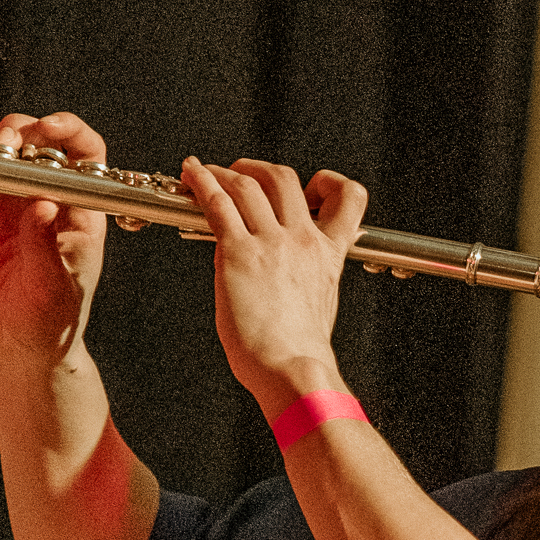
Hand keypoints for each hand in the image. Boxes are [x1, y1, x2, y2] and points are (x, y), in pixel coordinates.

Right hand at [0, 106, 109, 364]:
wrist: (24, 350)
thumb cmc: (55, 319)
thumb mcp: (55, 283)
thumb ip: (45, 243)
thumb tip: (43, 205)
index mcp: (78, 209)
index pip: (84, 154)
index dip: (67, 132)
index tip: (47, 127)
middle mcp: (46, 200)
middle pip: (34, 147)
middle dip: (17, 134)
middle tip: (1, 143)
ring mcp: (12, 210)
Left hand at [179, 156, 368, 414]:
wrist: (293, 369)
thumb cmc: (299, 352)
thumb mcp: (318, 306)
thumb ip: (305, 279)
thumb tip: (280, 277)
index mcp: (328, 253)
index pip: (348, 197)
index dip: (327, 182)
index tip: (306, 188)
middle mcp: (303, 239)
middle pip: (285, 178)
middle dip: (258, 169)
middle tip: (239, 174)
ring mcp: (271, 243)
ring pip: (248, 183)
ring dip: (223, 172)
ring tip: (206, 173)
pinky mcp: (238, 253)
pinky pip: (218, 203)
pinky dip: (201, 182)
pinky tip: (190, 174)